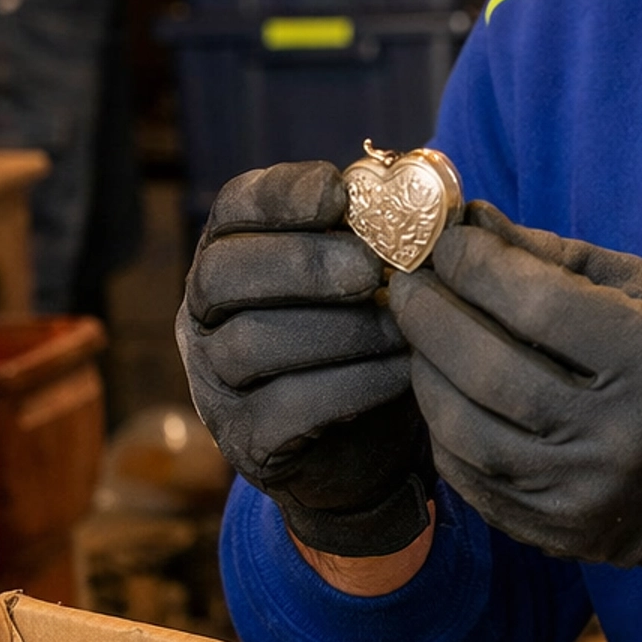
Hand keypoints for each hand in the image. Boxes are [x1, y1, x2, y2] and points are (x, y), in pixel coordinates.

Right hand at [176, 161, 433, 555]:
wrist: (364, 450)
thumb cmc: (365, 342)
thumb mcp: (368, 281)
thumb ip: (381, 236)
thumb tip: (438, 196)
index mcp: (230, 257)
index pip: (233, 208)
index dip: (281, 194)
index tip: (338, 191)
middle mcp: (203, 316)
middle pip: (223, 273)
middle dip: (302, 263)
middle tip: (371, 267)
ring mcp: (214, 382)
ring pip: (253, 342)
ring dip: (340, 329)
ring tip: (402, 326)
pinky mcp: (247, 441)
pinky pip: (287, 408)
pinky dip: (353, 385)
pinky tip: (402, 373)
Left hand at [387, 204, 641, 586]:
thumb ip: (556, 258)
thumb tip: (471, 220)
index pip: (539, 304)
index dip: (476, 264)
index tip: (445, 239)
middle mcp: (620, 437)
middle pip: (490, 369)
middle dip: (432, 314)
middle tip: (407, 279)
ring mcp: (584, 495)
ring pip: (466, 431)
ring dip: (425, 372)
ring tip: (417, 335)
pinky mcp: (557, 536)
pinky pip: (470, 479)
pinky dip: (441, 429)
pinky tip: (438, 391)